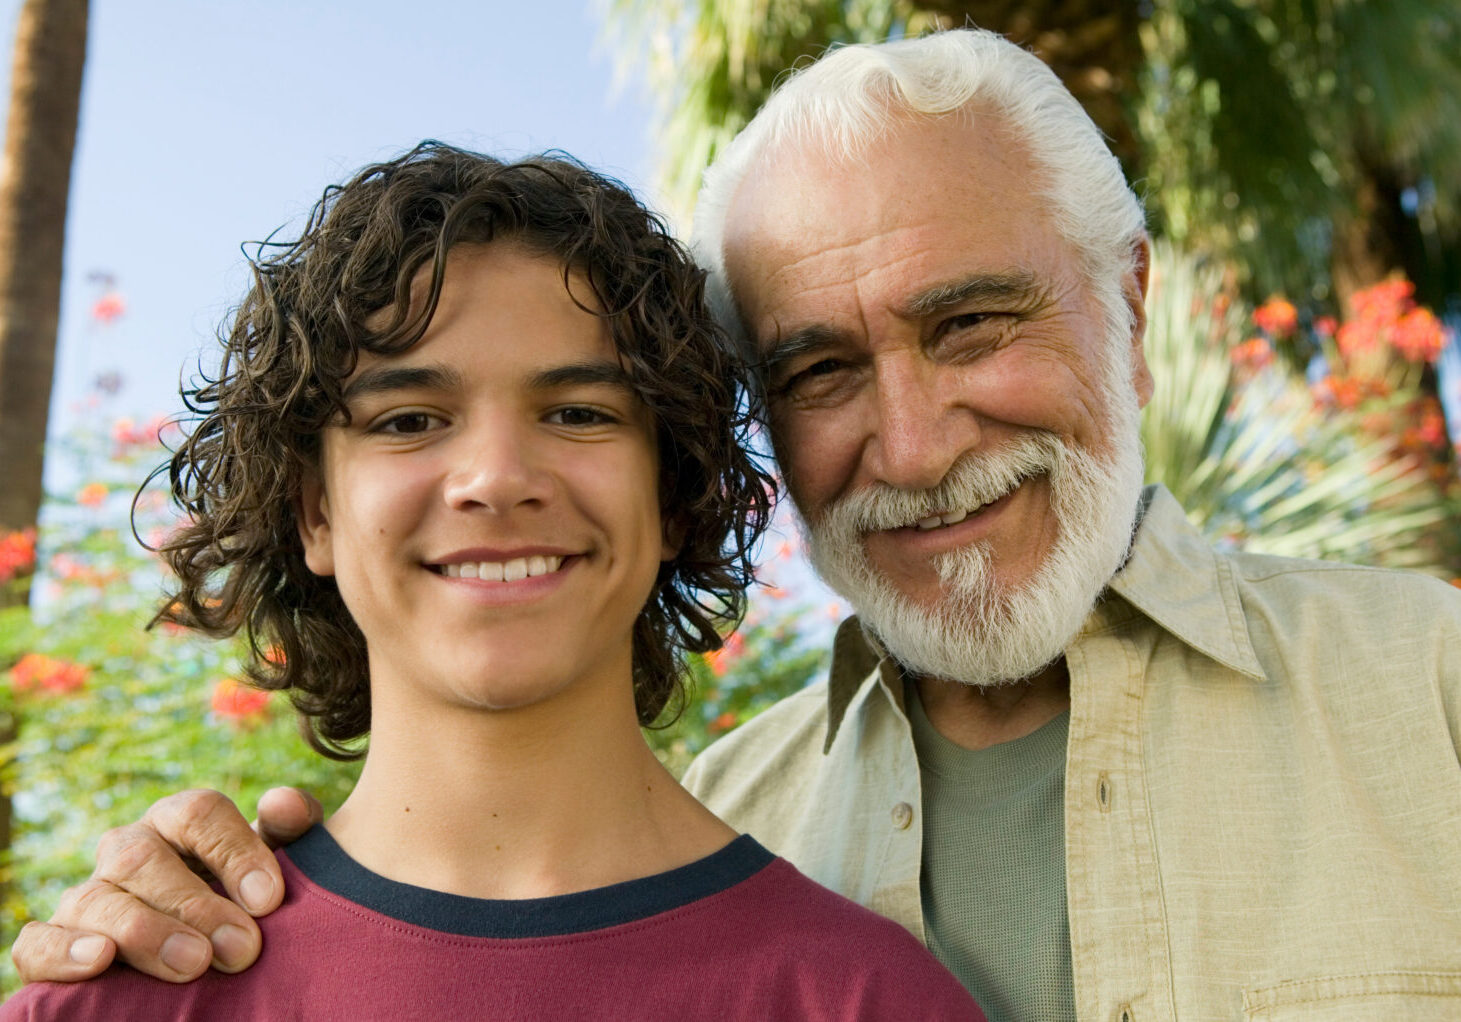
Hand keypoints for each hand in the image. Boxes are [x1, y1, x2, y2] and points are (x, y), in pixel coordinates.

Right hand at [11, 786, 320, 983]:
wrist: (202, 953)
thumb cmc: (243, 899)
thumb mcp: (275, 865)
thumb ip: (288, 832)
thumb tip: (283, 805)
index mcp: (179, 821)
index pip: (197, 812)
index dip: (234, 851)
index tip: (270, 900)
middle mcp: (127, 850)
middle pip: (145, 857)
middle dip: (196, 905)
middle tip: (242, 949)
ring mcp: (87, 895)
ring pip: (96, 899)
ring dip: (144, 932)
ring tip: (192, 964)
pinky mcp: (51, 944)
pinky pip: (37, 942)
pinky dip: (63, 953)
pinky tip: (99, 962)